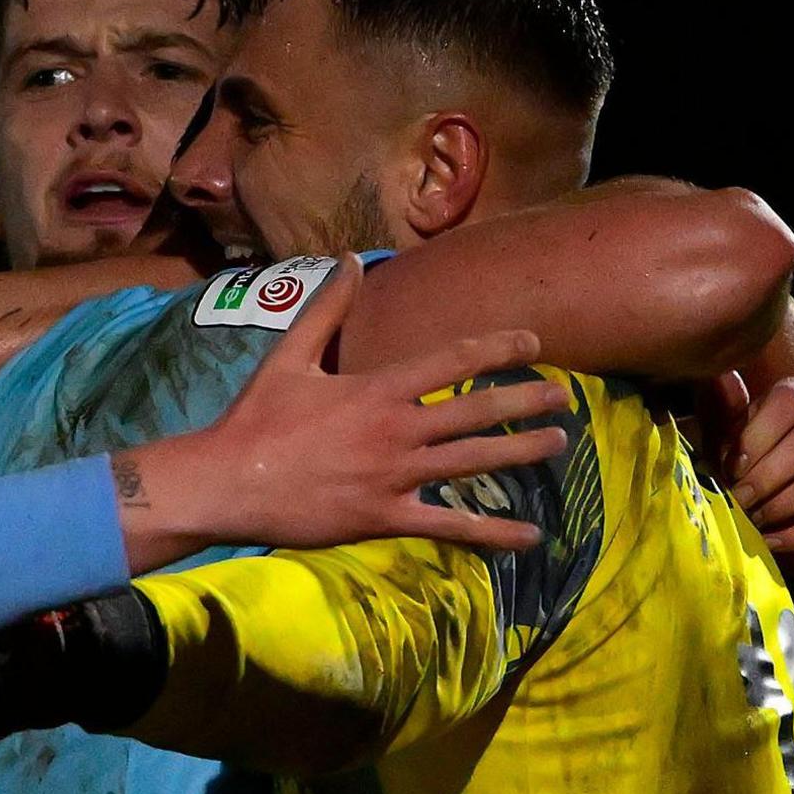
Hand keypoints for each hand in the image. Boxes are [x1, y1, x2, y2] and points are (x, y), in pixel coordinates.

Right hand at [116, 261, 567, 570]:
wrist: (227, 481)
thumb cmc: (255, 419)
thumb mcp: (289, 356)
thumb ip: (328, 308)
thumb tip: (351, 258)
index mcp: (377, 388)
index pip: (451, 361)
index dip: (497, 349)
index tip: (533, 342)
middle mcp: (396, 430)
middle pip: (476, 411)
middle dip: (525, 401)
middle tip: (565, 396)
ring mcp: (395, 476)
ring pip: (473, 463)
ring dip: (520, 452)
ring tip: (557, 443)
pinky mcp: (385, 517)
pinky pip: (449, 525)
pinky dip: (491, 532)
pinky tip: (528, 535)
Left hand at [710, 371, 793, 584]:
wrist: (776, 519)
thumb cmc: (746, 471)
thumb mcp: (725, 444)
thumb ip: (721, 414)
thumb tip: (724, 378)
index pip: (789, 400)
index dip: (759, 435)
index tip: (731, 468)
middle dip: (771, 474)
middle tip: (740, 500)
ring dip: (789, 502)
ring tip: (756, 521)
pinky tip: (775, 541)